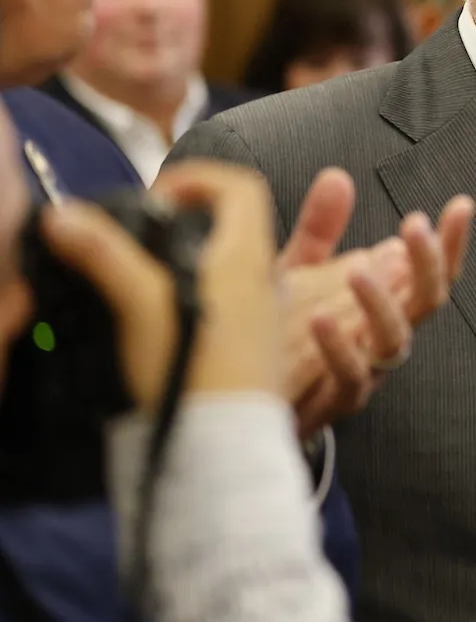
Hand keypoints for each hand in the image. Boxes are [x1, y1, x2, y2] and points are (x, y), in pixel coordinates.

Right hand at [40, 162, 284, 407]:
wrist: (224, 444)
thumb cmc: (195, 368)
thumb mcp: (140, 302)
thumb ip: (104, 254)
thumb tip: (65, 216)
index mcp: (247, 255)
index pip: (241, 187)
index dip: (200, 178)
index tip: (158, 195)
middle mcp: (264, 280)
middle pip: (233, 227)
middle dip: (186, 222)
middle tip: (141, 239)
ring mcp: (263, 315)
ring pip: (229, 268)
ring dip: (189, 262)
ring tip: (142, 280)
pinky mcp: (251, 348)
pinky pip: (228, 305)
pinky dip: (196, 296)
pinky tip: (160, 320)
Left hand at [278, 168, 471, 435]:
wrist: (251, 408)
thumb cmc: (280, 340)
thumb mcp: (299, 275)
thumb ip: (321, 230)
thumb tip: (338, 178)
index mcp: (383, 303)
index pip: (429, 270)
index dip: (449, 241)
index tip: (459, 207)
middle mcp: (382, 336)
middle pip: (428, 300)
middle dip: (429, 262)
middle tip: (414, 228)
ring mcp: (365, 370)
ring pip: (395, 340)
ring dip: (382, 303)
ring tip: (360, 271)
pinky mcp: (335, 400)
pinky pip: (349, 376)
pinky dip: (338, 346)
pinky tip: (319, 318)